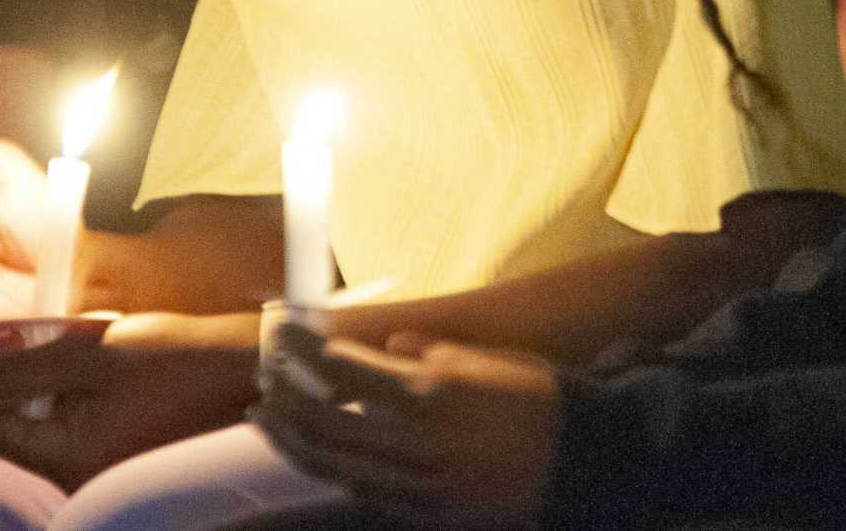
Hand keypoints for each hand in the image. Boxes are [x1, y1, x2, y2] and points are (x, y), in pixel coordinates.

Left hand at [0, 311, 259, 490]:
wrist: (249, 371)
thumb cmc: (174, 361)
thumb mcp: (89, 354)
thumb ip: (17, 371)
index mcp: (69, 462)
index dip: (1, 379)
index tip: (30, 345)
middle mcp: (81, 479)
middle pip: (27, 421)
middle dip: (46, 377)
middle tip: (88, 348)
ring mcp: (103, 471)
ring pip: (58, 416)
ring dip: (72, 380)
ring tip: (114, 355)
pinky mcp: (122, 456)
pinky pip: (87, 421)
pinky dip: (96, 392)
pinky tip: (128, 370)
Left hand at [254, 327, 560, 527]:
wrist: (583, 459)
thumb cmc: (533, 395)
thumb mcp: (481, 358)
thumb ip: (427, 353)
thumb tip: (386, 346)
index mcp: (432, 394)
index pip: (343, 369)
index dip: (303, 350)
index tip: (281, 333)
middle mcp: (420, 443)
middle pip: (327, 423)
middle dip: (285, 400)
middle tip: (262, 379)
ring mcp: (423, 485)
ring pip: (337, 466)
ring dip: (294, 441)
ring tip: (266, 417)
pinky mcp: (431, 515)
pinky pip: (366, 494)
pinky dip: (333, 470)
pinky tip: (315, 452)